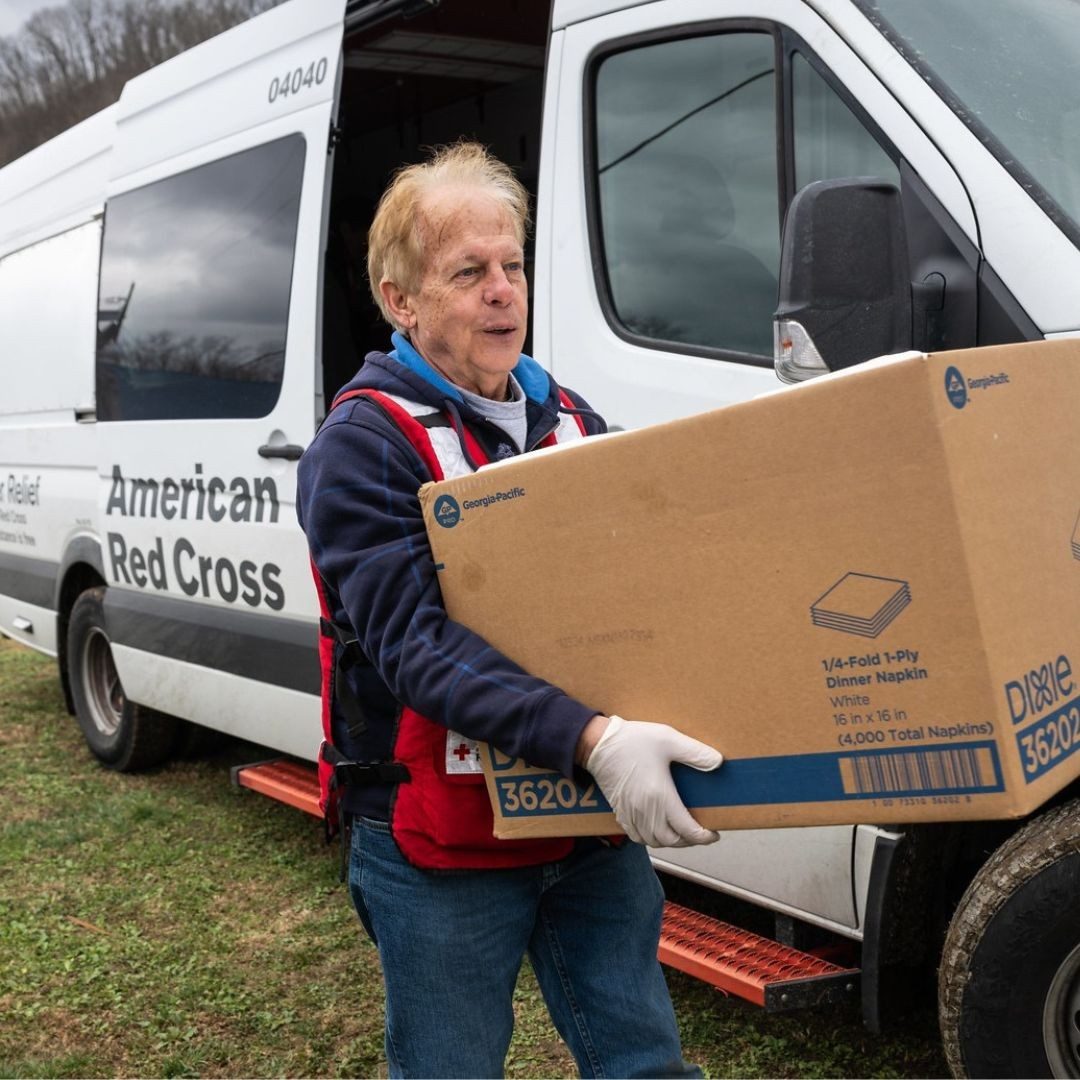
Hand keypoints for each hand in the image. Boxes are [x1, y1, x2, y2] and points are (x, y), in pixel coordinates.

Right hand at [585, 715, 722, 847]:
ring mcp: (631, 813)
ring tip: (681, 831)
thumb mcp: (668, 739)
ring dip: (671, 841)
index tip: (713, 833)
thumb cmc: (631, 740)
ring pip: (654, 841)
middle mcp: (646, 811)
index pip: (687, 830)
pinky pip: (636, 837)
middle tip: (700, 832)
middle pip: (672, 840)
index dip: (704, 836)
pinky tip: (656, 829)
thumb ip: (694, 752)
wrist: (598, 744)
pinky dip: (650, 839)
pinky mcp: (620, 811)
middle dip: (690, 841)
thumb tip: (717, 762)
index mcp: (660, 797)